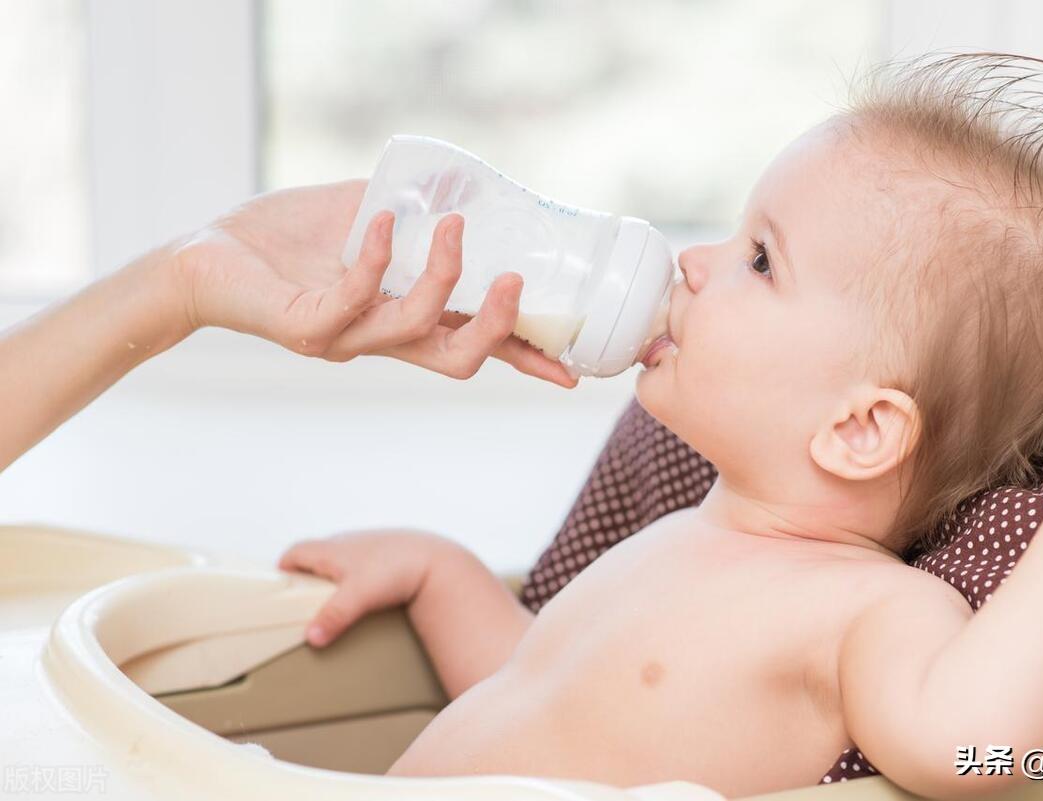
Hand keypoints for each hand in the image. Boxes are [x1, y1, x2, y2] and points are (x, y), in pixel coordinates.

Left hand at [173, 180, 576, 386]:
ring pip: (416, 329)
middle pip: (458, 360)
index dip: (521, 358)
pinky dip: (376, 255)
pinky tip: (379, 218)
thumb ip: (409, 208)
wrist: (206, 257)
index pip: (472, 346)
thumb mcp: (362, 217)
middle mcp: (380, 339)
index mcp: (400, 319)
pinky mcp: (308, 327)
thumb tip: (462, 184)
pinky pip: (356, 296)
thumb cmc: (283, 240)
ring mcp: (346, 339)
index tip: (571, 370)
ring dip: (444, 275)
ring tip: (450, 223)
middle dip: (499, 329)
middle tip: (516, 282)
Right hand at [279, 529, 460, 646]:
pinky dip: (357, 575)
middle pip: (315, 555)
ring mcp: (368, 545)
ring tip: (336, 598)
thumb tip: (311, 638)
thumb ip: (334, 616)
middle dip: (307, 575)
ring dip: (333, 574)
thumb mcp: (359, 595)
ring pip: (339, 558)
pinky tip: (368, 591)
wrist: (437, 560)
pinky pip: (362, 563)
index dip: (284, 569)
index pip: (295, 552)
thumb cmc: (397, 569)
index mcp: (332, 548)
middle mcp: (347, 542)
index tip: (279, 587)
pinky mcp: (387, 553)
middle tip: (304, 599)